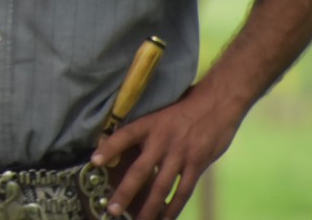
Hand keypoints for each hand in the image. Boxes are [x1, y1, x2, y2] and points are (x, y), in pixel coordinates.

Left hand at [92, 85, 240, 219]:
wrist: (217, 103)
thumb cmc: (184, 107)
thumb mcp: (158, 113)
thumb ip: (145, 131)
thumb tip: (125, 147)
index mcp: (149, 125)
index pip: (123, 136)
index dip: (109, 148)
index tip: (94, 162)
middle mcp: (162, 142)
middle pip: (140, 171)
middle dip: (125, 192)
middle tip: (112, 209)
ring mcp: (180, 155)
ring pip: (161, 187)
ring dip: (149, 207)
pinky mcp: (197, 165)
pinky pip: (184, 190)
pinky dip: (174, 206)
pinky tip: (166, 217)